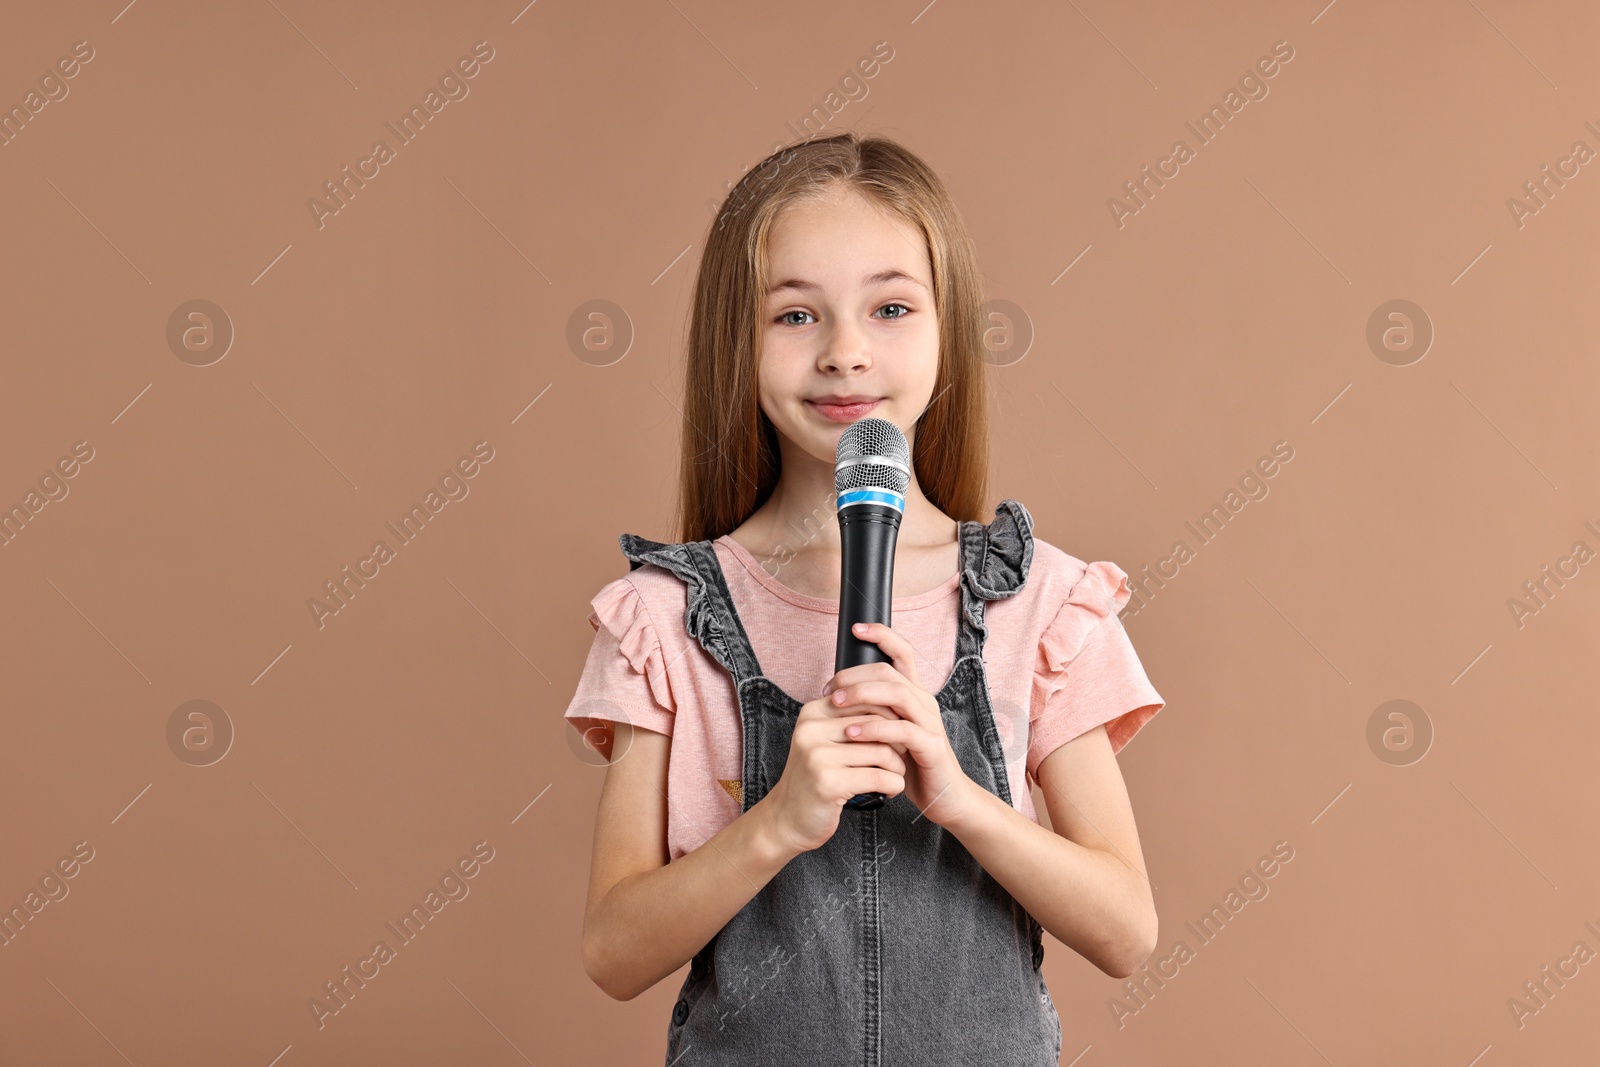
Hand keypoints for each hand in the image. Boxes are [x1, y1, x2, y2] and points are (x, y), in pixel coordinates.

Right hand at [759, 685, 910, 855]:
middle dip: (898, 744)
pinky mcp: (828, 783)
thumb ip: (855, 722)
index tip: (895, 740)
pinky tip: (889, 791)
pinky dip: (894, 785)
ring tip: (893, 777)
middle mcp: (811, 729)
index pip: (867, 702)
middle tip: (899, 761)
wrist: (787, 819)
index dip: (891, 721)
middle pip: (878, 726)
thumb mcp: (828, 742)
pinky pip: (880, 778)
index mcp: (813, 712)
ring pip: (883, 752)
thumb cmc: (817, 778)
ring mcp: (817, 756)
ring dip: (898, 768)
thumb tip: (900, 708)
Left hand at [822, 621, 976, 828]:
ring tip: (835, 705)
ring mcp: (929, 723)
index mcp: (914, 694)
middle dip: (855, 674)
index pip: (902, 652)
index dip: (882, 634)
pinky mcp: (931, 746)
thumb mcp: (889, 731)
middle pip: (890, 671)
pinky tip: (852, 733)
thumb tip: (838, 693)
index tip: (856, 628)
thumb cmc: (912, 763)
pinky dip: (874, 728)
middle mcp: (924, 702)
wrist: (944, 796)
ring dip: (861, 695)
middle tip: (828, 688)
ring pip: (897, 693)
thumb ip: (874, 711)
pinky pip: (902, 729)